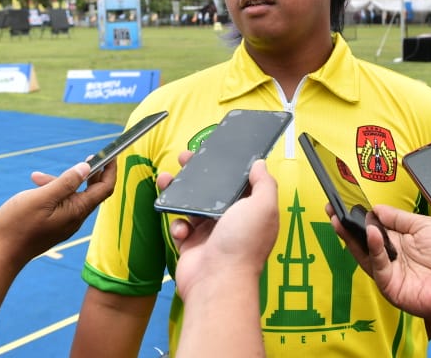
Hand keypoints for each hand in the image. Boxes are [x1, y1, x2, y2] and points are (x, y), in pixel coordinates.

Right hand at [0, 160, 115, 266]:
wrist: (0, 254)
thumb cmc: (18, 225)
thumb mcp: (42, 197)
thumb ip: (66, 182)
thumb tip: (86, 167)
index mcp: (77, 211)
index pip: (104, 188)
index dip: (110, 170)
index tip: (112, 154)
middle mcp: (75, 219)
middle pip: (91, 191)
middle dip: (87, 173)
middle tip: (85, 157)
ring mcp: (64, 224)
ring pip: (72, 196)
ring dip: (60, 182)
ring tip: (37, 177)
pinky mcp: (54, 226)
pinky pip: (61, 204)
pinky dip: (52, 192)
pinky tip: (36, 186)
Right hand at [159, 155, 278, 300]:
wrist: (217, 281)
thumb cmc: (242, 243)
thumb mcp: (264, 207)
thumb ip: (264, 183)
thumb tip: (260, 164)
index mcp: (250, 210)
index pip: (239, 183)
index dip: (227, 166)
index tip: (213, 150)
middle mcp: (231, 220)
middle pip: (212, 190)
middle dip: (198, 174)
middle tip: (183, 158)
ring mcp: (209, 232)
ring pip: (191, 205)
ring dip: (178, 192)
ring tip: (166, 180)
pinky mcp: (191, 244)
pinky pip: (180, 226)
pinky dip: (177, 223)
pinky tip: (181, 226)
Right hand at [332, 204, 430, 331]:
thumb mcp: (425, 226)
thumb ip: (400, 218)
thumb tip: (377, 209)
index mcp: (402, 240)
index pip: (375, 226)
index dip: (361, 215)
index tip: (347, 202)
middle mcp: (392, 255)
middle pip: (364, 239)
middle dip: (347, 225)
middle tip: (332, 209)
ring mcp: (389, 270)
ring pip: (364, 252)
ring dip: (351, 236)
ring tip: (341, 219)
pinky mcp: (389, 285)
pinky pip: (377, 265)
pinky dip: (372, 249)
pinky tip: (372, 234)